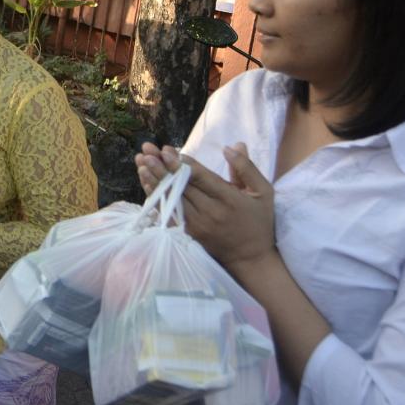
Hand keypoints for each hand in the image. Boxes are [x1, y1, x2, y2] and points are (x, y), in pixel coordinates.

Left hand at [136, 143, 276, 272]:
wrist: (250, 258)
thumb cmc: (258, 221)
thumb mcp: (263, 192)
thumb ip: (246, 168)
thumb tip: (231, 146)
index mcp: (229, 200)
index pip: (201, 179)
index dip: (182, 165)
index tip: (167, 150)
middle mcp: (211, 212)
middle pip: (182, 186)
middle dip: (163, 167)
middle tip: (147, 151)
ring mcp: (197, 225)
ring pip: (172, 198)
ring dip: (155, 179)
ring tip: (141, 162)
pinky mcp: (188, 233)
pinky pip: (168, 212)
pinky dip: (156, 196)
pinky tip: (146, 182)